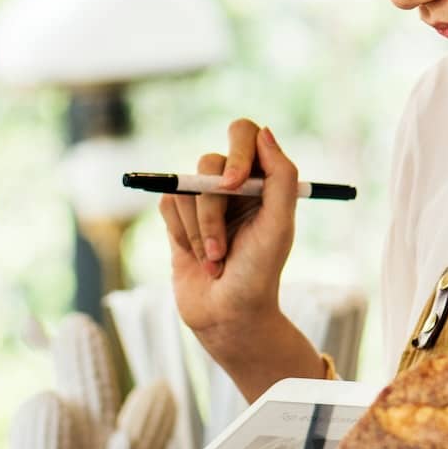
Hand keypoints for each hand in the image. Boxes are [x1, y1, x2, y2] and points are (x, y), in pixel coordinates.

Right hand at [159, 121, 298, 359]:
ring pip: (184, 189)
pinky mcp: (177, 218)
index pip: (244, 134)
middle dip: (212, 211)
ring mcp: (202, 200)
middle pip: (208, 164)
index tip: (235, 185)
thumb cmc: (258, 274)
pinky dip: (181, 234)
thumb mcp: (279, 227)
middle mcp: (232, 185)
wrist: (226, 316)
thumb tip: (263, 132)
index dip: (237, 153)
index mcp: (262, 180)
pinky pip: (167, 205)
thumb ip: (280, 177)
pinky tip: (195, 256)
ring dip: (198, 232)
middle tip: (220, 248)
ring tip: (213, 261)